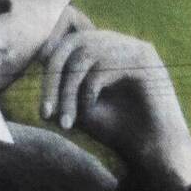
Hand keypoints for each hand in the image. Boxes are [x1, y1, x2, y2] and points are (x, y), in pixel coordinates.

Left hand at [38, 7, 190, 190]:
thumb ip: (61, 82)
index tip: (43, 104)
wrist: (154, 154)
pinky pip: (102, 67)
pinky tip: (90, 112)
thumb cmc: (117, 130)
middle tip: (45, 113)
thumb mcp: (79, 105)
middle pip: (73, 43)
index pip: (70, 37)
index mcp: (108, 48)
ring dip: (67, 91)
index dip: (50, 61)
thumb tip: (37, 56)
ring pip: (84, 55)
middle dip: (52, 79)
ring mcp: (136, 49)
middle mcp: (123, 43)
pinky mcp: (146, 62)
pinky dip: (87, 92)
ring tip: (66, 121)